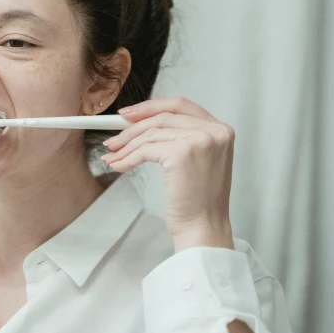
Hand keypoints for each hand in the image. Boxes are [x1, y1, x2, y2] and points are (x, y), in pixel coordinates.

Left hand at [100, 97, 234, 252]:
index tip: (132, 113)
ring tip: (113, 155)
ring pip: (151, 133)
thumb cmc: (199, 201)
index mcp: (221, 130)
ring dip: (126, 145)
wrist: (204, 227)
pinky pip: (145, 149)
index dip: (153, 106)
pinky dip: (128, 158)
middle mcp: (214, 131)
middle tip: (115, 135)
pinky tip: (120, 166)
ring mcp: (199, 140)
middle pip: (164, 116)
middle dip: (134, 125)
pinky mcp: (182, 153)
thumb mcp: (198, 160)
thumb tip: (144, 123)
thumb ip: (181, 137)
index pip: (182, 105)